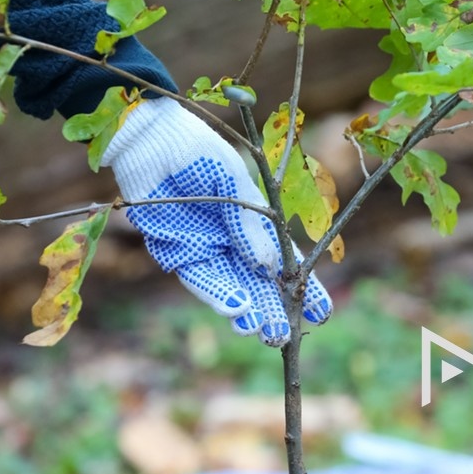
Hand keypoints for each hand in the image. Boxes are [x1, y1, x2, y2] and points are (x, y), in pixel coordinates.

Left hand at [101, 97, 331, 345]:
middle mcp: (233, 238)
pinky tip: (236, 310)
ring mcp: (206, 247)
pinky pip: (201, 280)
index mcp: (255, 219)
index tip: (321, 312)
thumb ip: (248, 225)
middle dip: (273, 308)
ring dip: (247, 310)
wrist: (151, 139)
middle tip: (284, 334)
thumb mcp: (232, 183)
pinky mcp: (176, 252)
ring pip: (231, 287)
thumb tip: (270, 267)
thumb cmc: (198, 151)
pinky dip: (218, 296)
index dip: (303, 286)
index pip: (285, 258)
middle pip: (258, 281)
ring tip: (262, 331)